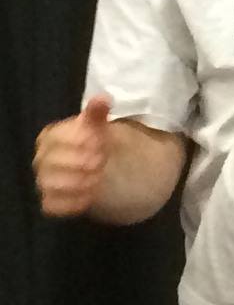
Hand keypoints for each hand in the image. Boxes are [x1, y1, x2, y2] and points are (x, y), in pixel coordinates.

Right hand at [34, 95, 112, 214]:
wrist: (119, 175)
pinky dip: (70, 203)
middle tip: (102, 161)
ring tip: (99, 179)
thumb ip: (98, 114)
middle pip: (49, 161)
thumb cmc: (104, 146)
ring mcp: (47, 182)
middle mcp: (43, 159)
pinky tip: (91, 198)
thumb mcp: (103, 128)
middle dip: (78, 161)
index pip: (54, 137)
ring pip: (48, 184)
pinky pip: (52, 206)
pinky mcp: (55, 203)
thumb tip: (102, 98)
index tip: (100, 142)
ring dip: (75, 182)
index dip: (77, 139)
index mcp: (51, 137)